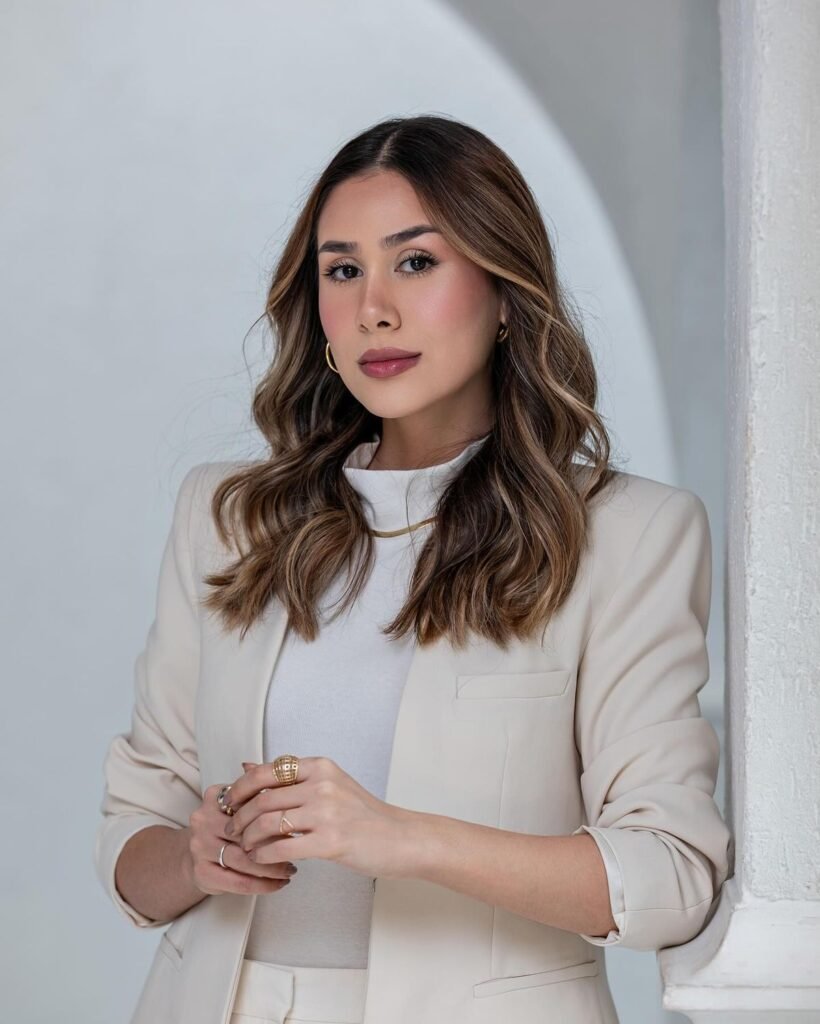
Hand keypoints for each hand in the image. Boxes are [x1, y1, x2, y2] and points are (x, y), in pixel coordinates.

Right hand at [183, 783, 297, 896]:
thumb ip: (262, 796)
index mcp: (214, 796)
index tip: (295, 823)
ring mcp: (199, 847)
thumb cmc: (227, 827)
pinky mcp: (201, 872)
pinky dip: (262, 885)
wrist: (199, 853)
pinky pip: (238, 882)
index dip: (274, 815)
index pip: (249, 804)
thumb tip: (294, 802)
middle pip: (246, 833)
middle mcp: (203, 820)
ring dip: (272, 868)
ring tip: (290, 869)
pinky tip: (277, 884)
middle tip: (297, 850)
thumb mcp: (242, 805)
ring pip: (243, 860)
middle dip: (275, 844)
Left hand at [223, 757, 414, 879]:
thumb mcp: (329, 784)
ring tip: (246, 847)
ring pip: (267, 824)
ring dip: (248, 839)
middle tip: (232, 830)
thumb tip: (246, 766)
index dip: (240, 789)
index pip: (265, 772)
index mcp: (320, 767)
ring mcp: (327, 813)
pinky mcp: (330, 841)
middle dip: (239, 817)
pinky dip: (263, 856)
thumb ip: (289, 777)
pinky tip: (262, 860)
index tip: (230, 803)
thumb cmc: (363, 814)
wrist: (400, 838)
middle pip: (261, 799)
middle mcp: (321, 785)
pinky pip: (282, 848)